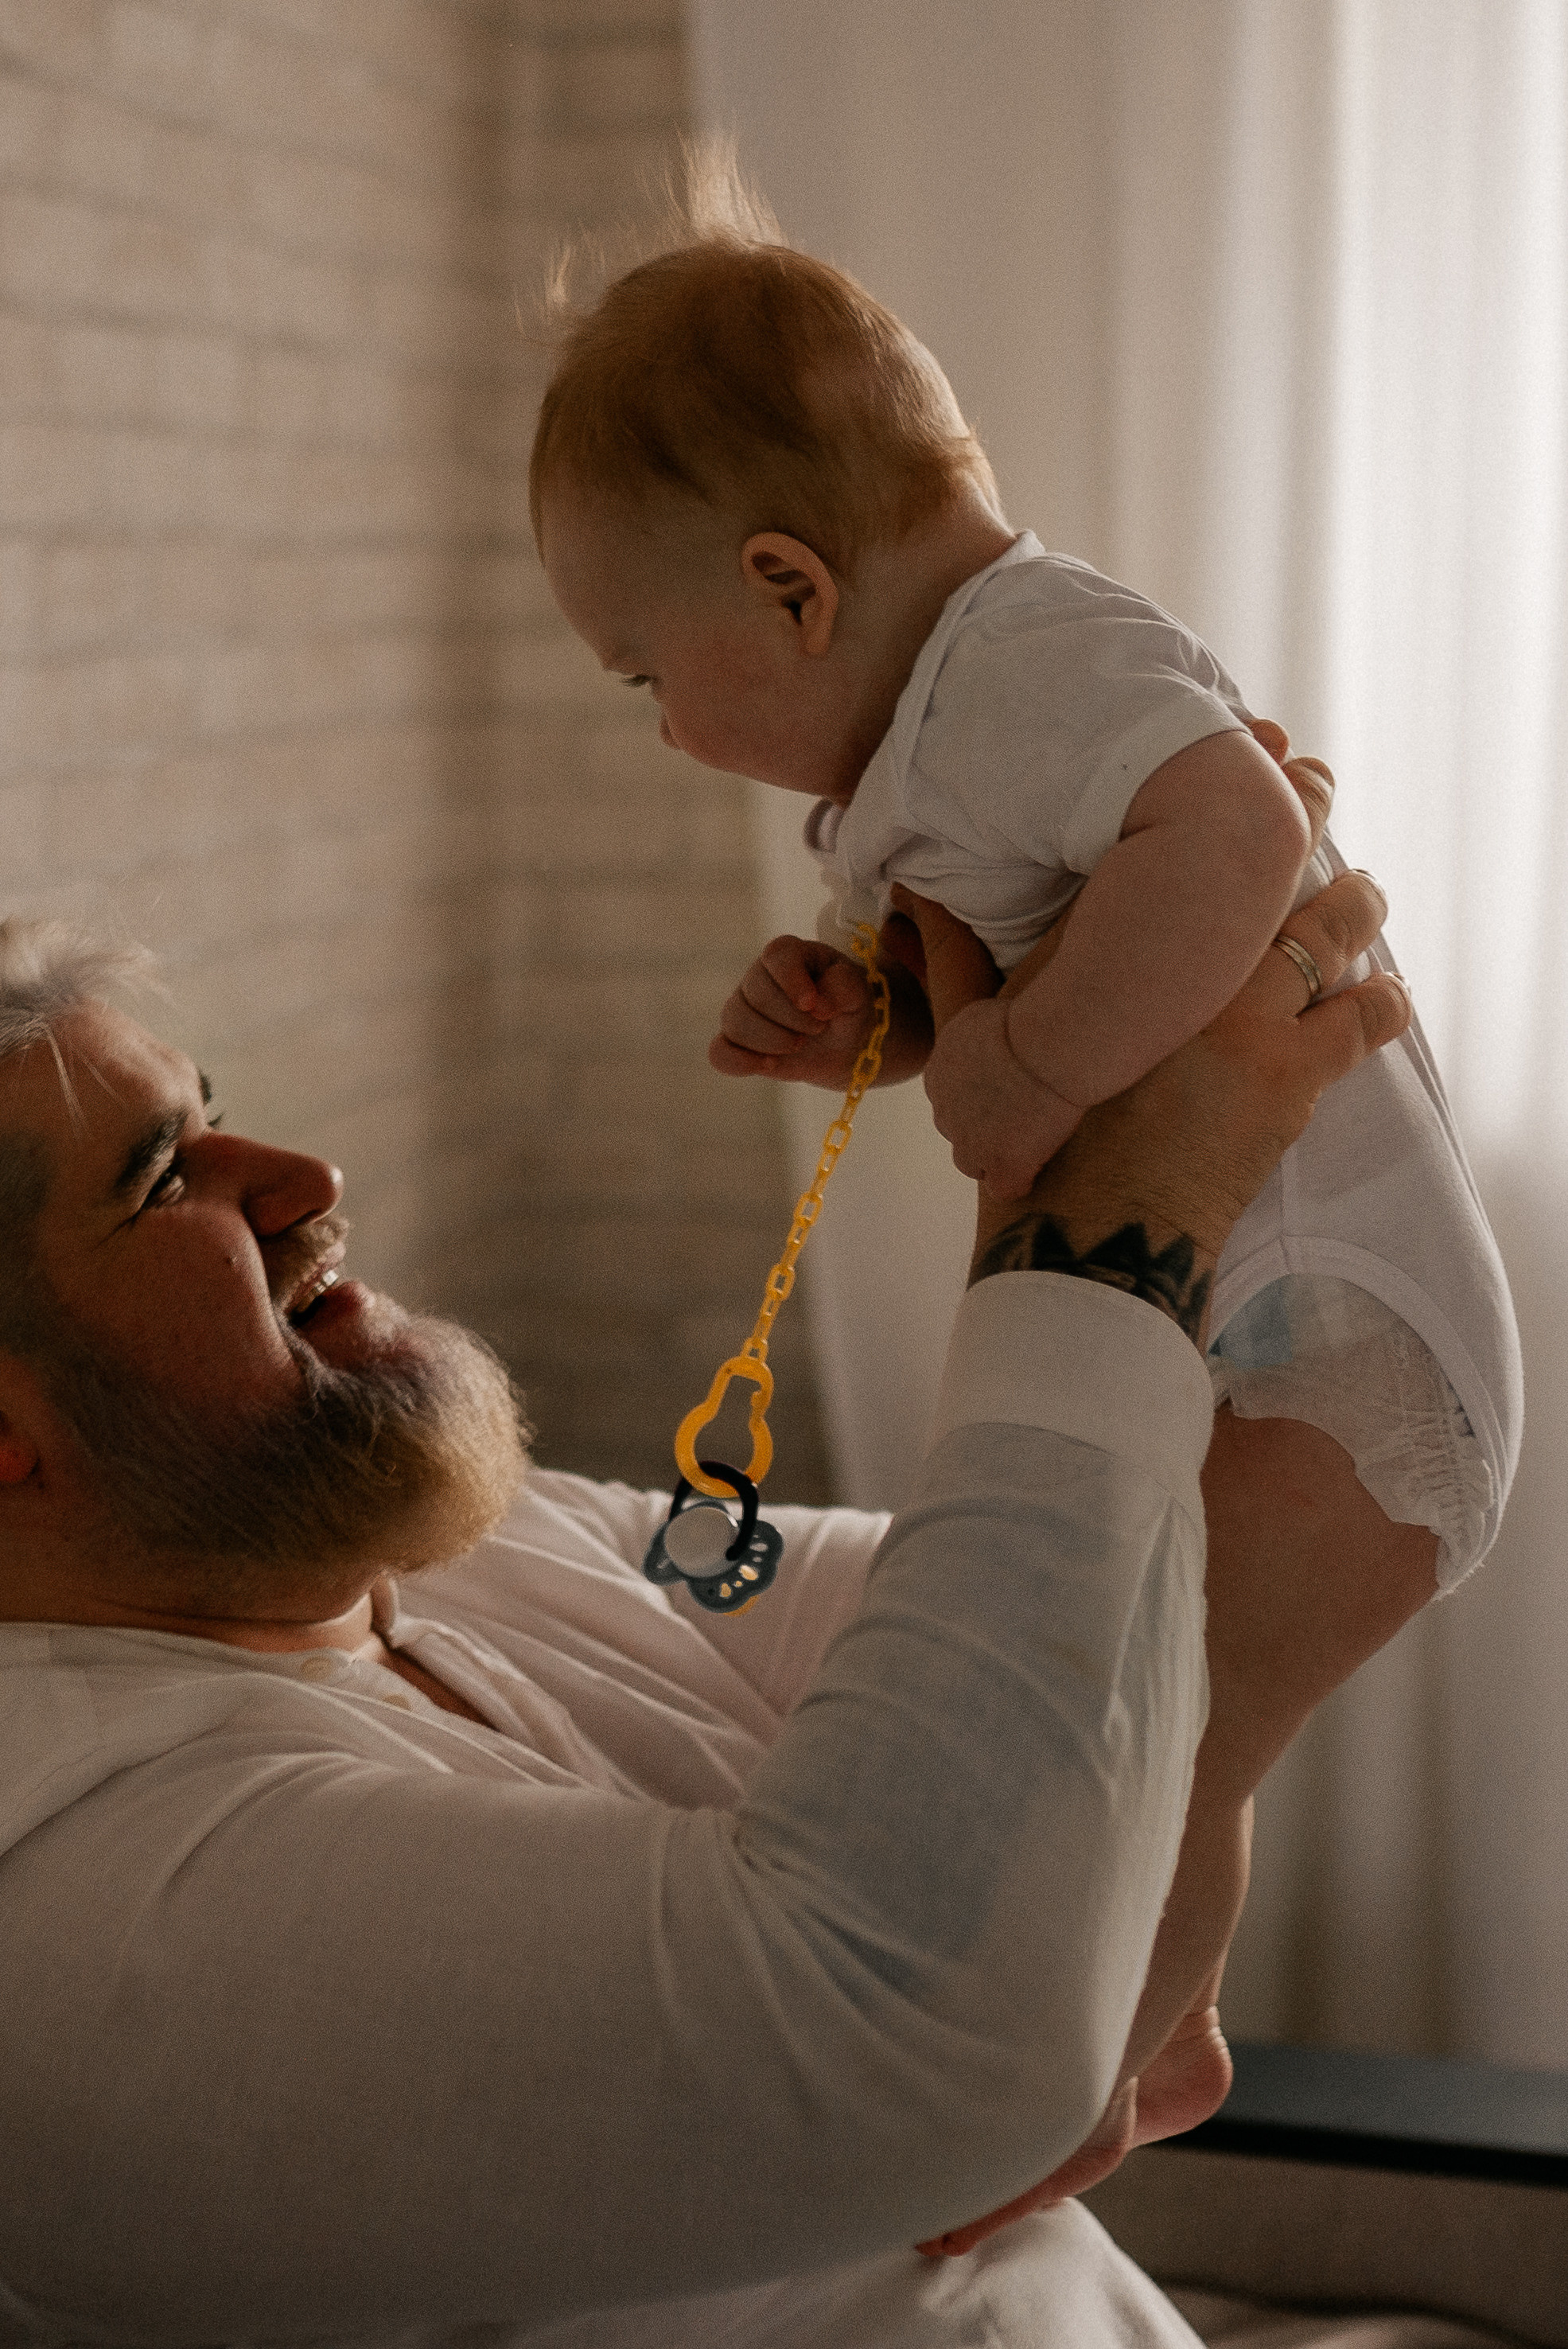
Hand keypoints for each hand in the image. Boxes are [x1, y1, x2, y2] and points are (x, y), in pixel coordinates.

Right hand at [709, 933, 933, 1088]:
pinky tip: (769, 1065)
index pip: (777, 956)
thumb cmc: (849, 1007)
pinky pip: (719, 1053)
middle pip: (756, 994)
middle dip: (792, 1019)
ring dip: (773, 1041)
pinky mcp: (738, 1042)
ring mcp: (743, 1009)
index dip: (792, 981)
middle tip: (819, 1028)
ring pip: (735, 1022)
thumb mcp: (858, 992)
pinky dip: (739, 1062)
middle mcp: (759, 977)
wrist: (848, 1043)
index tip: (815, 1007)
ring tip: (800, 1045)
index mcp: (789, 955)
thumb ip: (844, 986)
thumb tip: (817, 1004)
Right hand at [895, 755, 1408, 1339]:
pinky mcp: (1290, 1073)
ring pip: (1326, 930)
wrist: (1082, 1229)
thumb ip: (949, 959)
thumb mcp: (974, 1037)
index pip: (1169, 841)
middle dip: (1293, 804)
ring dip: (1349, 902)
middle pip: (1264, 861)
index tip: (1252, 740)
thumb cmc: (1022, 1139)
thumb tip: (912, 892)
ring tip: (1362, 888)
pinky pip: (1357, 1021)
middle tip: (1307, 773)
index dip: (1221, 778)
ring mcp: (1247, 1016)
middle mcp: (1187, 966)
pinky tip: (1387, 993)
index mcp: (1112, 945)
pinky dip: (1377, 1003)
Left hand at [920, 997, 1082, 1197]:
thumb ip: (974, 1038)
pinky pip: (1003, 1188)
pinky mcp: (1001, 1165)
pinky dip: (1019, 1181)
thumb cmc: (1024, 1020)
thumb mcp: (981, 1017)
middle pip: (956, 1131)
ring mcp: (969, 1143)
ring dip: (993, 1157)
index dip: (977, 1098)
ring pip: (972, 1164)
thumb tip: (984, 1038)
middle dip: (981, 1127)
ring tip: (1027, 1146)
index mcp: (938, 1073)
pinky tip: (1036, 1170)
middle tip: (1019, 1114)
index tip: (1004, 1091)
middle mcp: (944, 1110)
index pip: (949, 1098)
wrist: (1046, 1047)